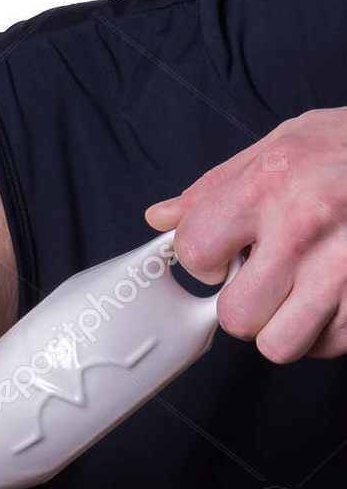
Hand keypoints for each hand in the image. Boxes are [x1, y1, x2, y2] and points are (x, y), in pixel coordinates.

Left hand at [145, 107, 346, 362]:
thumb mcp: (285, 142)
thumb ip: (215, 186)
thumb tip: (161, 217)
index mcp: (268, 183)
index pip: (193, 250)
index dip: (200, 258)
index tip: (220, 254)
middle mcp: (304, 226)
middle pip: (235, 315)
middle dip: (243, 303)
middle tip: (264, 279)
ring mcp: (346, 267)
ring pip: (279, 344)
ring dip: (283, 326)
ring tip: (299, 293)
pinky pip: (329, 346)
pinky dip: (326, 332)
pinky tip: (335, 297)